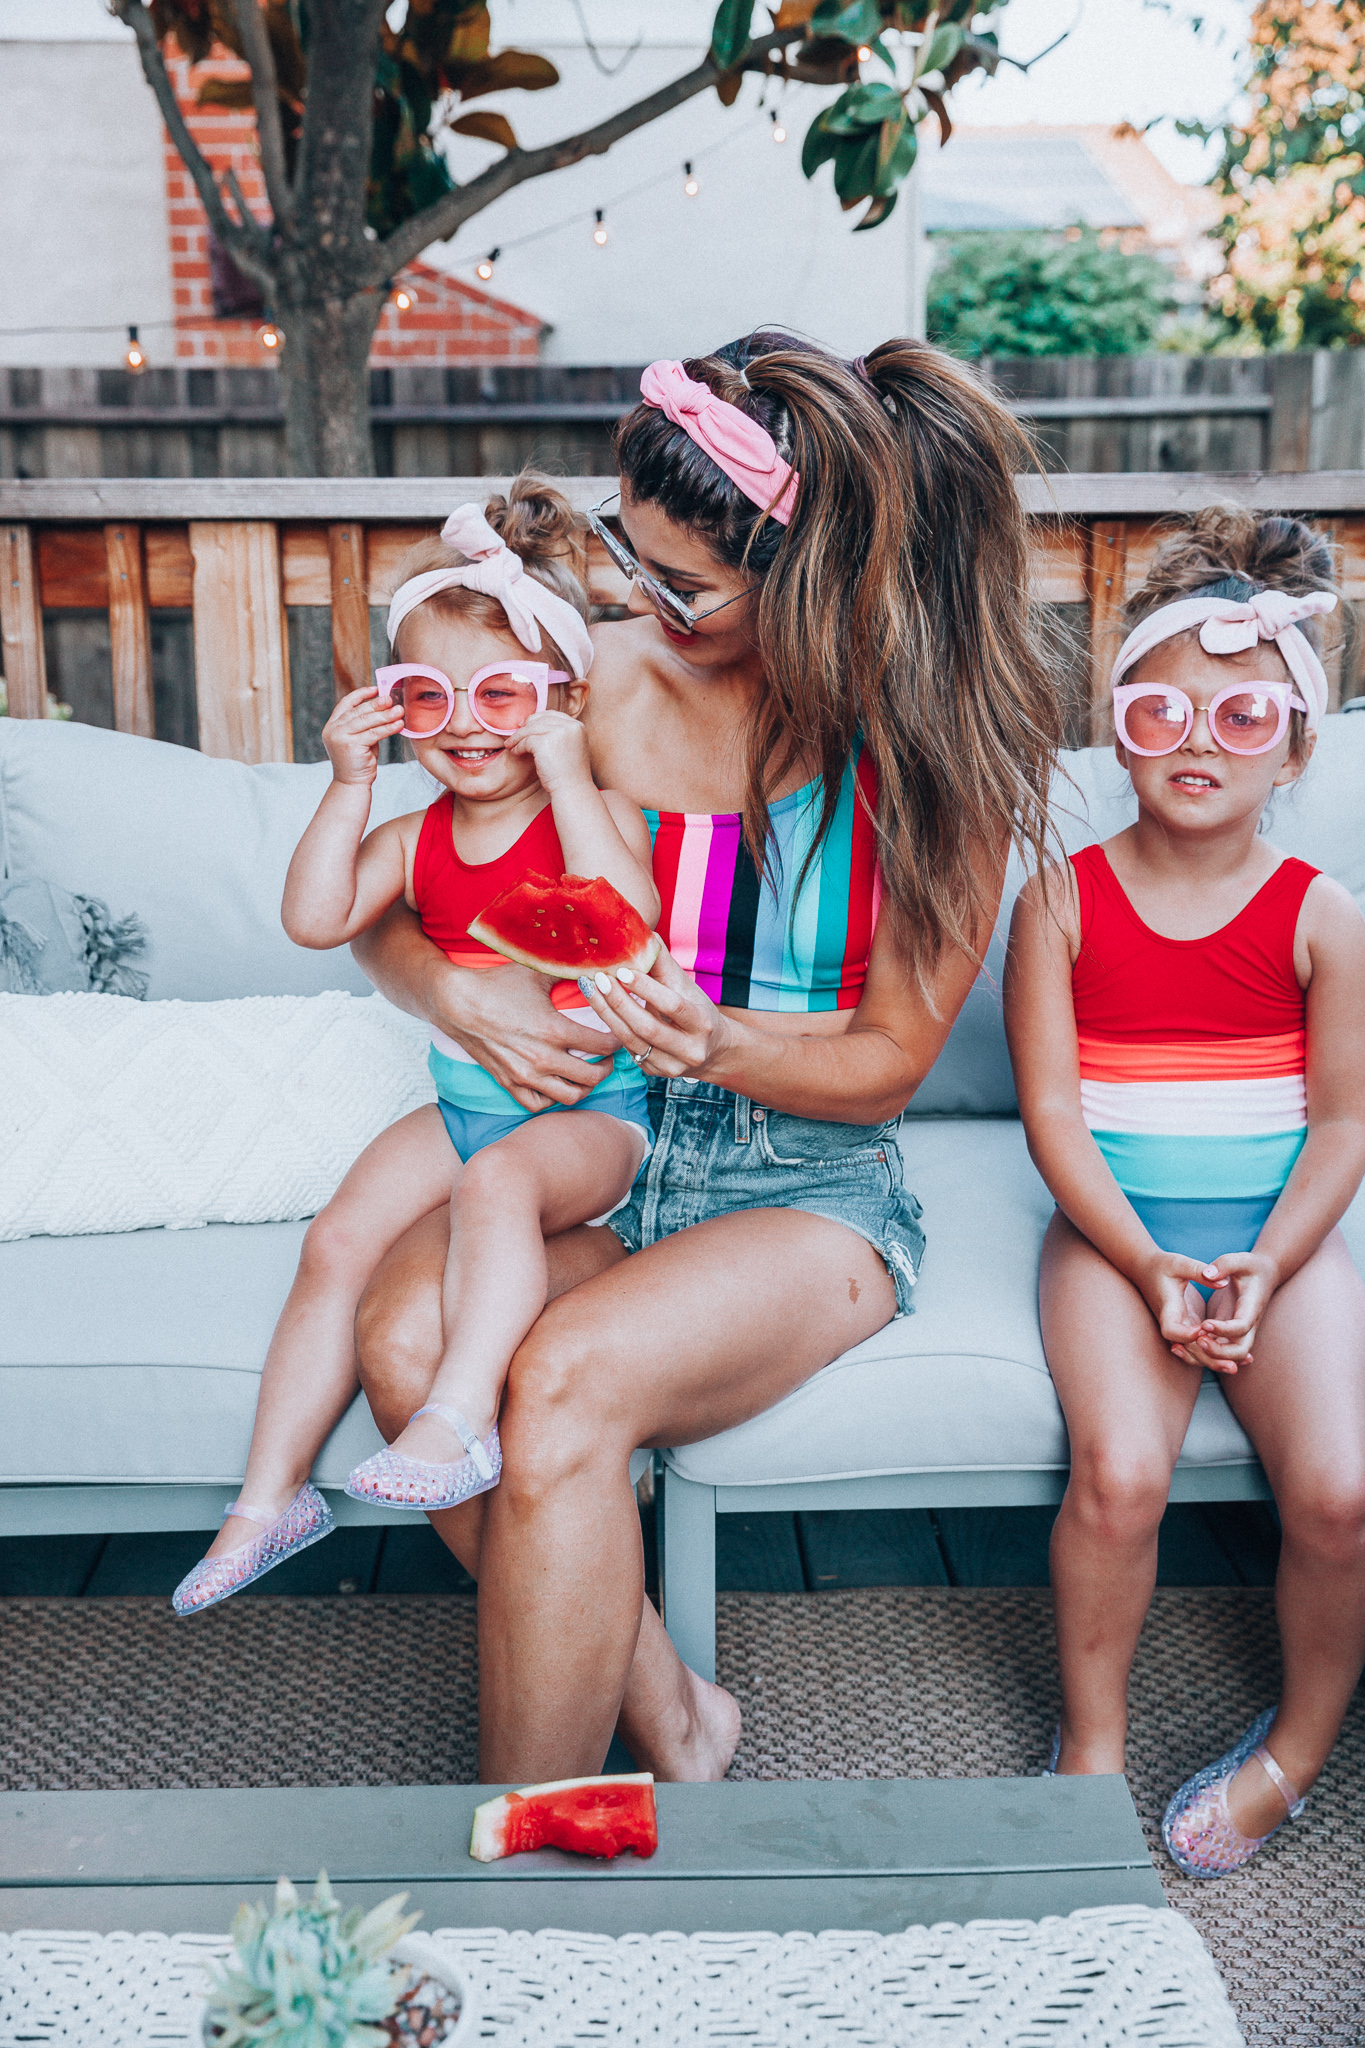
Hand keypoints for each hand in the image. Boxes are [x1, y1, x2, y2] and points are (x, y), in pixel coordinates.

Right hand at [322, 686, 403, 787]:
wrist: (352, 784)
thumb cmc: (359, 761)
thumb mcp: (360, 738)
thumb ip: (366, 724)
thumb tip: (384, 706)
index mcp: (333, 725)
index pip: (346, 703)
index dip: (361, 694)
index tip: (376, 688)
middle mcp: (333, 729)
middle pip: (358, 711)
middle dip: (376, 704)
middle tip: (392, 698)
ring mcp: (339, 737)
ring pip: (366, 721)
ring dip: (385, 715)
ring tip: (400, 710)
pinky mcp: (349, 745)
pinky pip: (373, 733)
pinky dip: (388, 728)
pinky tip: (399, 725)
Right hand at [430, 959, 615, 1112]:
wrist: (455, 1002)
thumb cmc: (496, 984)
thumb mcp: (536, 972)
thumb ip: (568, 970)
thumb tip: (595, 962)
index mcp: (554, 1030)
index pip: (603, 1045)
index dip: (618, 1041)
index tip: (619, 1035)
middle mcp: (542, 1058)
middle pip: (592, 1077)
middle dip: (607, 1067)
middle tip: (609, 1057)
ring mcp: (525, 1075)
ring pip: (570, 1097)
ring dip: (585, 1086)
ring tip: (588, 1072)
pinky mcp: (508, 1083)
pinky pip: (539, 1104)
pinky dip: (554, 1098)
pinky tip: (558, 1082)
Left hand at [508, 710, 592, 795]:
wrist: (573, 791)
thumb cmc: (569, 775)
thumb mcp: (570, 748)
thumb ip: (559, 735)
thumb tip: (534, 724)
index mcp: (578, 726)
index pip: (553, 715)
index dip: (537, 719)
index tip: (525, 725)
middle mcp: (570, 726)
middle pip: (540, 720)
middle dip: (525, 727)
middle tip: (514, 736)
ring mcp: (558, 733)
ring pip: (531, 729)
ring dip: (518, 737)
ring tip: (510, 746)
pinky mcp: (545, 742)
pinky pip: (526, 741)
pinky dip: (518, 746)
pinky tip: (516, 753)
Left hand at [576, 946, 734, 1079]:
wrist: (711, 1049)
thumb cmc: (696, 1008)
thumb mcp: (685, 986)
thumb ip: (662, 962)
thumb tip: (639, 931)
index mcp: (702, 1024)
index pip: (672, 1005)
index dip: (646, 988)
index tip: (622, 970)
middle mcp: (689, 1050)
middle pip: (647, 1027)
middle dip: (619, 1002)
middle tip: (598, 979)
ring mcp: (670, 1065)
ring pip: (631, 1041)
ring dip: (607, 1014)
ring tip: (591, 989)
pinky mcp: (654, 1072)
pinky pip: (627, 1049)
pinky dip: (611, 1026)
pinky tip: (600, 1007)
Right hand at [1139, 1250, 1242, 1376]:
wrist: (1147, 1270)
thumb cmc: (1162, 1265)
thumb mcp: (1179, 1264)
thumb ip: (1200, 1271)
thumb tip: (1224, 1282)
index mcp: (1167, 1308)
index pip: (1171, 1330)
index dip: (1187, 1334)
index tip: (1204, 1330)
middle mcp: (1173, 1323)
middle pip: (1186, 1349)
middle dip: (1208, 1358)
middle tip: (1232, 1366)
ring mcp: (1180, 1327)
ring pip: (1194, 1351)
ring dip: (1213, 1361)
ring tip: (1236, 1368)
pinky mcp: (1188, 1326)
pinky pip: (1200, 1345)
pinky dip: (1214, 1353)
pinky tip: (1235, 1359)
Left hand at [1170, 1251, 1277, 1370]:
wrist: (1263, 1275)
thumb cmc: (1250, 1266)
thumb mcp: (1240, 1259)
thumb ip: (1225, 1265)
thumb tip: (1207, 1274)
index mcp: (1251, 1307)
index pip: (1242, 1326)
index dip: (1224, 1329)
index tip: (1204, 1323)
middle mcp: (1249, 1324)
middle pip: (1239, 1351)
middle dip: (1219, 1352)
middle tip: (1197, 1339)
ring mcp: (1240, 1331)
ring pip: (1230, 1356)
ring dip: (1210, 1357)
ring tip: (1185, 1346)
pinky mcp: (1229, 1333)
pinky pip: (1220, 1351)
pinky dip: (1205, 1354)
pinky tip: (1182, 1349)